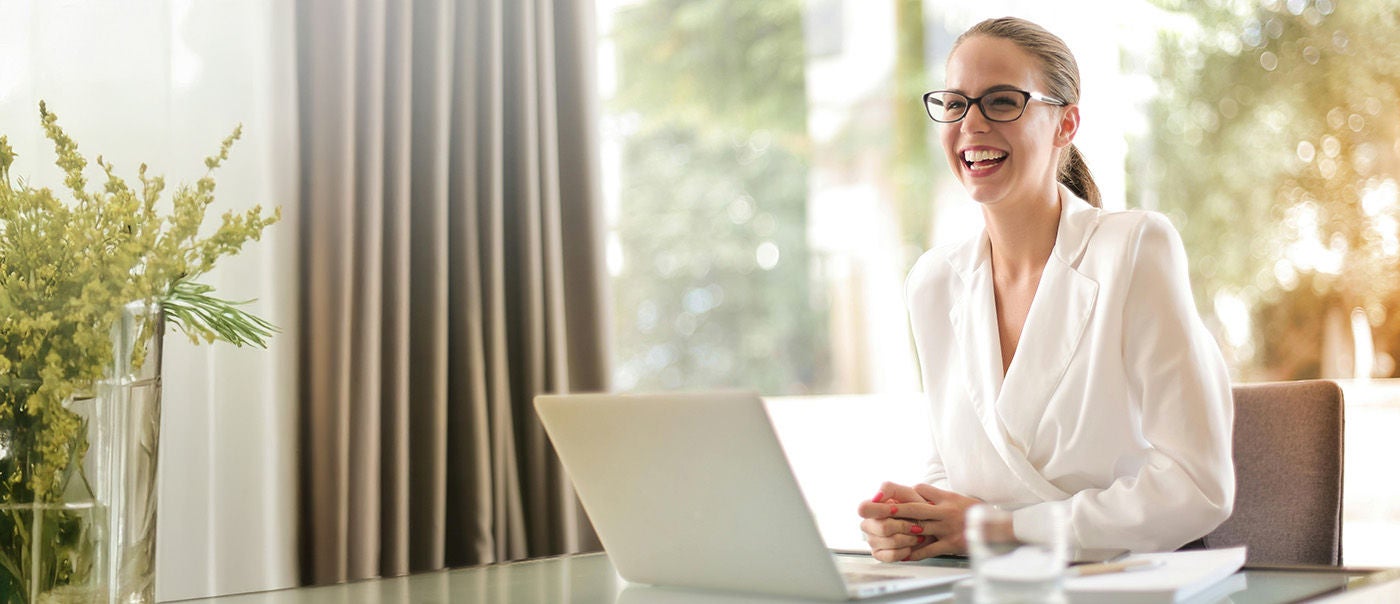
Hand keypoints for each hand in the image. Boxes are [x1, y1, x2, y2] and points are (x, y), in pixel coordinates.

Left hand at [857, 482, 984, 561]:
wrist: (996, 528)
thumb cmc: (972, 512)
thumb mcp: (955, 497)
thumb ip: (935, 495)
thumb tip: (915, 489)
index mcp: (945, 498)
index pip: (920, 490)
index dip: (903, 492)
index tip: (884, 494)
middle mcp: (944, 512)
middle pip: (914, 508)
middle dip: (892, 508)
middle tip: (872, 508)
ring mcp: (946, 528)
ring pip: (919, 528)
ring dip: (899, 530)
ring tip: (881, 531)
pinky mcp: (950, 544)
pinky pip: (929, 549)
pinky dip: (915, 552)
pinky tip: (902, 553)